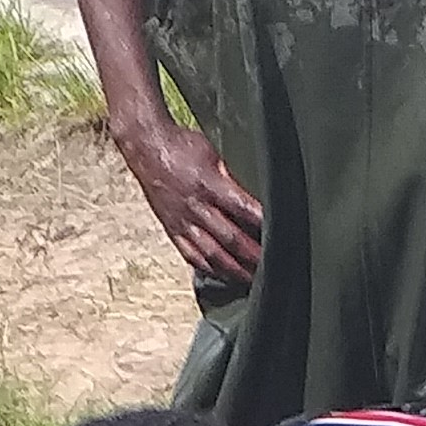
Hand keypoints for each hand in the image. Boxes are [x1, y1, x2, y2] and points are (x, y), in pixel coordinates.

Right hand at [116, 114, 264, 286]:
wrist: (145, 149)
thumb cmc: (180, 146)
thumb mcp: (213, 152)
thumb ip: (232, 175)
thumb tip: (251, 190)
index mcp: (209, 184)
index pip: (243, 209)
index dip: (263, 224)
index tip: (279, 235)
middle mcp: (196, 207)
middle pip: (230, 238)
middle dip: (252, 256)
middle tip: (270, 267)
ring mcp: (183, 222)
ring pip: (212, 254)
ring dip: (233, 269)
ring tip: (250, 279)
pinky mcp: (172, 229)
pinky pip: (191, 255)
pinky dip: (208, 268)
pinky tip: (221, 274)